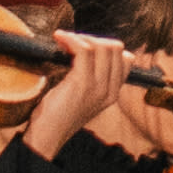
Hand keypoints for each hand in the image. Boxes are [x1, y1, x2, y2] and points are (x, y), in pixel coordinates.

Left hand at [23, 33, 129, 159]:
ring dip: (80, 37)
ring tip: (64, 40)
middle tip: (73, 42)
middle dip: (93, 38)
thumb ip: (93, 80)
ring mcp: (98, 87)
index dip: (106, 46)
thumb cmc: (58, 115)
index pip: (125, 59)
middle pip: (115, 49)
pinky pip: (83, 50)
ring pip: (101, 46)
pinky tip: (59, 39)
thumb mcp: (83, 98)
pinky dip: (71, 39)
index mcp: (112, 94)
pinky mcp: (82, 83)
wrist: (48, 135)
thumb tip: (89, 52)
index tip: (86, 46)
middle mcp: (109, 90)